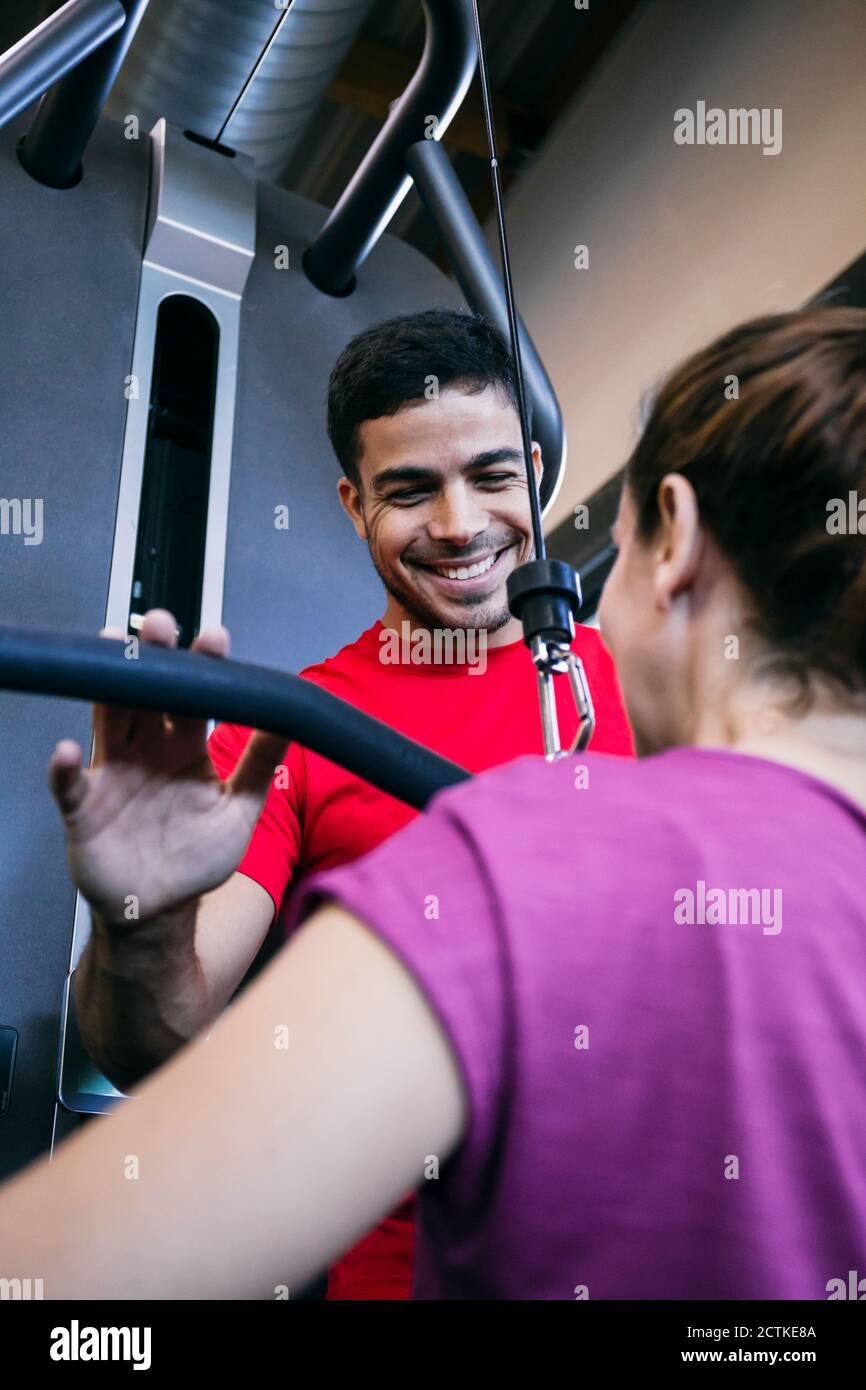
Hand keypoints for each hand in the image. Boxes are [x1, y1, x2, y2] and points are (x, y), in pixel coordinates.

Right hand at [48, 610, 288, 925]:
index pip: (192, 695)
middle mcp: (146, 750)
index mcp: (185, 746)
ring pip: (107, 720)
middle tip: (158, 625)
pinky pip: (68, 785)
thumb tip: (291, 721)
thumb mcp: (239, 812)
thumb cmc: (197, 859)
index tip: (213, 640)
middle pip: (144, 693)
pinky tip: (66, 752)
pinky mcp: (83, 808)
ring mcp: (112, 774)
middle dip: (151, 658)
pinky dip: (62, 769)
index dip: (200, 666)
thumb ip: (260, 766)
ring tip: (111, 654)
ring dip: (107, 689)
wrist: (162, 907)